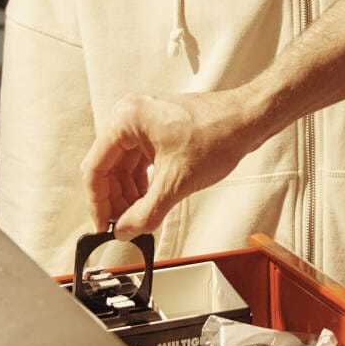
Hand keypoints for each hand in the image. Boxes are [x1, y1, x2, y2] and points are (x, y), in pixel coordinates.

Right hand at [81, 89, 258, 239]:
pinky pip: (140, 160)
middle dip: (114, 199)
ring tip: (136, 217)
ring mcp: (145, 121)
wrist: (249, 119)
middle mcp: (131, 115)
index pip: (95, 167)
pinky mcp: (159, 129)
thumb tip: (126, 230)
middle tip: (121, 225)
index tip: (102, 225)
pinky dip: (142, 182)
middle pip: (107, 166)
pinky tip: (148, 200)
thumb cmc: (219, 132)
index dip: (97, 202)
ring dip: (128, 193)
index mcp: (126, 119)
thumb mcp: (176, 182)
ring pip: (123, 165)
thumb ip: (146, 212)